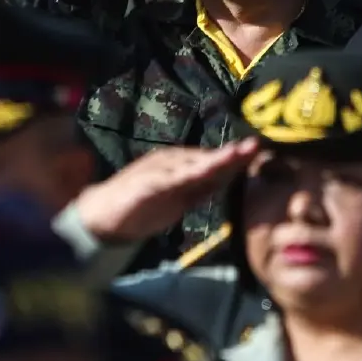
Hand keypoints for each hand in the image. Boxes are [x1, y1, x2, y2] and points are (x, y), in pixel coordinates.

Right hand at [74, 139, 257, 242]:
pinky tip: (198, 172)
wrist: (102, 214)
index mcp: (181, 166)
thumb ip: (202, 188)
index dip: (236, 158)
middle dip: (231, 155)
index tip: (259, 152)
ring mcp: (157, 172)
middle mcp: (171, 162)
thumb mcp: (180, 198)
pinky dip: (183, 174)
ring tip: (234, 154)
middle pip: (206, 159)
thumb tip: (229, 179)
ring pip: (190, 165)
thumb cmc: (143, 206)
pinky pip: (166, 180)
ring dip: (212, 159)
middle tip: (255, 146)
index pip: (213, 162)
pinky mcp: (144, 185)